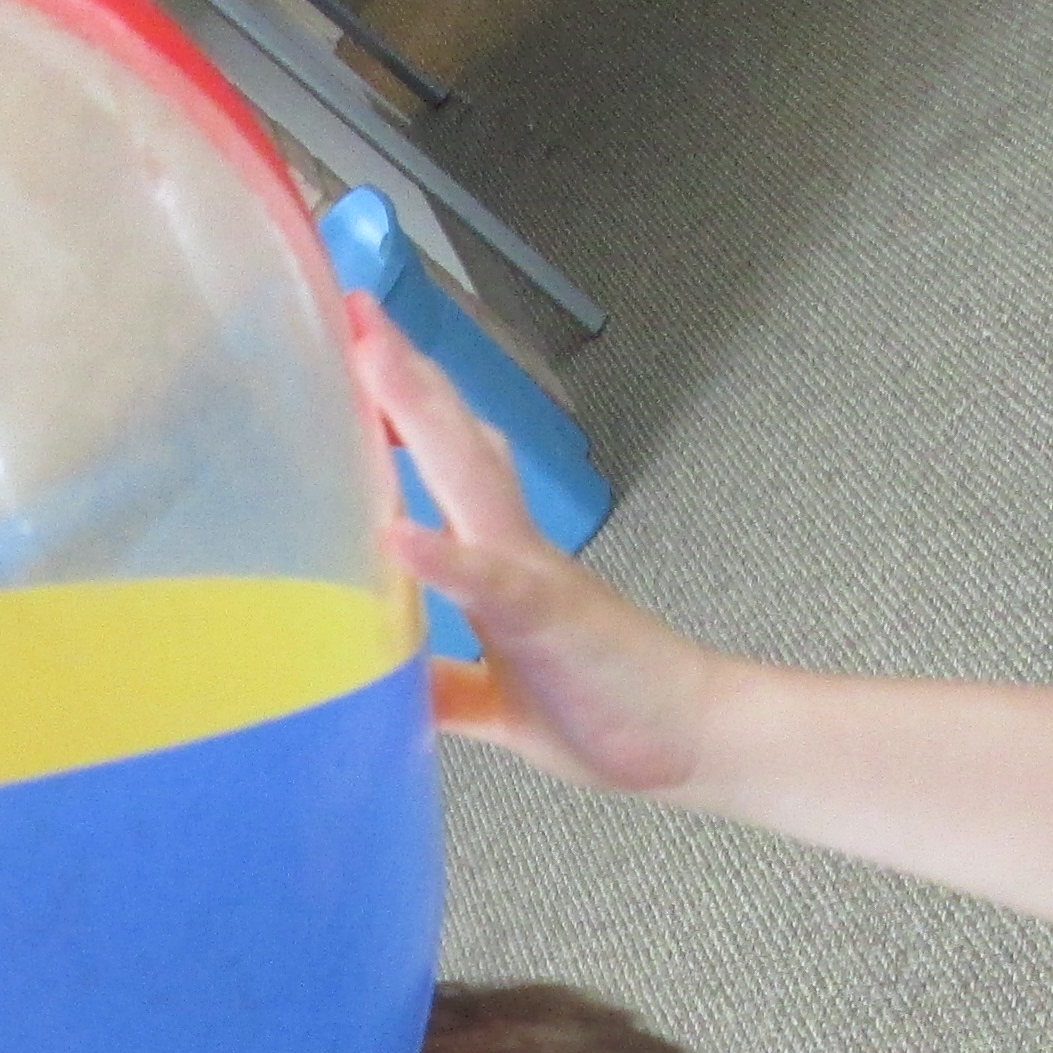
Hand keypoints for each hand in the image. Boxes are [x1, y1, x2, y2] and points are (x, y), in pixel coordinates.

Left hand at [344, 298, 725, 794]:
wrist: (696, 742)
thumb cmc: (613, 711)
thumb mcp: (501, 704)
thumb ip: (446, 685)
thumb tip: (386, 684)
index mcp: (501, 565)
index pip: (448, 464)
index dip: (404, 408)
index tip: (358, 350)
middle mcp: (516, 553)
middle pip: (454, 444)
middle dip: (402, 377)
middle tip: (356, 310)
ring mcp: (534, 578)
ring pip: (472, 479)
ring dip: (420, 416)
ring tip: (372, 359)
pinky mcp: (548, 622)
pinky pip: (492, 583)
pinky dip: (446, 557)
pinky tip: (402, 534)